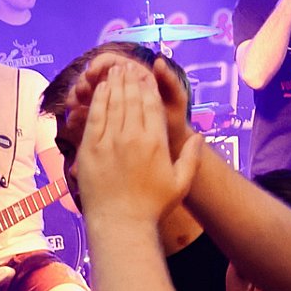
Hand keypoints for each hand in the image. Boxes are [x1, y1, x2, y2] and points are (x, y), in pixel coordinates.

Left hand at [79, 61, 201, 225]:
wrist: (121, 224)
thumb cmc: (153, 206)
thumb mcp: (181, 183)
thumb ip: (192, 157)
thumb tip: (200, 135)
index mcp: (155, 142)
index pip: (151, 104)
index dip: (148, 86)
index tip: (145, 74)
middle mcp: (132, 137)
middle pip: (131, 98)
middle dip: (130, 79)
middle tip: (127, 66)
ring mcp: (109, 142)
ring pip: (112, 103)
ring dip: (114, 84)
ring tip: (115, 71)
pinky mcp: (90, 149)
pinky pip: (95, 117)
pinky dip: (99, 100)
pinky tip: (101, 89)